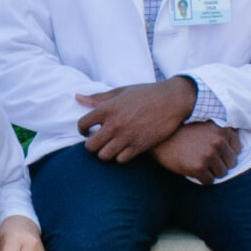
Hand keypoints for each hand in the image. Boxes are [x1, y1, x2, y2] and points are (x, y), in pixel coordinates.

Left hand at [76, 77, 195, 161]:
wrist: (173, 100)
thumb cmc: (146, 94)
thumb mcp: (121, 92)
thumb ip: (98, 98)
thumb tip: (77, 97)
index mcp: (108, 108)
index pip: (83, 124)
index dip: (82, 129)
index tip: (87, 130)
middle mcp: (115, 124)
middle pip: (91, 146)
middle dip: (91, 145)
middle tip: (97, 141)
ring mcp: (127, 137)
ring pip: (104, 155)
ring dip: (104, 152)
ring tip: (109, 146)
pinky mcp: (140, 146)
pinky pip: (121, 159)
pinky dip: (120, 156)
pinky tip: (123, 149)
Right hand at [151, 120, 238, 181]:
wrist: (161, 139)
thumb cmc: (183, 132)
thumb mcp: (206, 124)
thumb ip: (223, 131)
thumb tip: (240, 146)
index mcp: (222, 130)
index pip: (237, 149)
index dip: (226, 152)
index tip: (215, 150)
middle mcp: (218, 142)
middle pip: (231, 163)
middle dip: (221, 163)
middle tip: (207, 159)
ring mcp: (208, 155)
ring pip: (221, 173)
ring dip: (212, 172)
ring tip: (200, 164)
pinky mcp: (198, 167)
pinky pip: (209, 181)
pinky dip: (203, 178)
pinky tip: (194, 170)